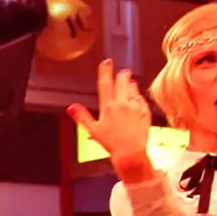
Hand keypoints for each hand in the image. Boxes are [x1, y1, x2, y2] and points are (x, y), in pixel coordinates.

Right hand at [65, 59, 153, 175]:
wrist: (131, 153)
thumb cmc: (112, 143)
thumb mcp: (93, 130)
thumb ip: (82, 116)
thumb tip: (71, 108)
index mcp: (108, 106)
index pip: (105, 83)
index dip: (105, 71)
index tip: (106, 62)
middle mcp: (122, 104)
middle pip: (122, 81)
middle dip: (122, 75)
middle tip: (123, 72)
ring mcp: (135, 107)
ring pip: (133, 89)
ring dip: (131, 84)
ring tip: (130, 83)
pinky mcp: (145, 112)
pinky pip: (141, 99)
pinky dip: (138, 96)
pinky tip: (136, 97)